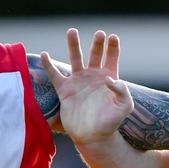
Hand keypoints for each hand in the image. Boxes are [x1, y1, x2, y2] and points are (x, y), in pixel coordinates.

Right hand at [40, 29, 133, 144]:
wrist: (92, 136)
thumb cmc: (111, 123)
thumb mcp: (124, 107)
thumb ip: (122, 92)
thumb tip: (110, 79)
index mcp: (108, 77)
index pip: (111, 57)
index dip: (112, 47)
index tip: (112, 37)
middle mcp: (93, 76)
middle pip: (94, 53)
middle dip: (97, 43)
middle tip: (98, 34)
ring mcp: (78, 82)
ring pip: (74, 59)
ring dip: (73, 45)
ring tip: (72, 31)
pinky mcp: (65, 90)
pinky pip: (55, 75)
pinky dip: (49, 65)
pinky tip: (44, 54)